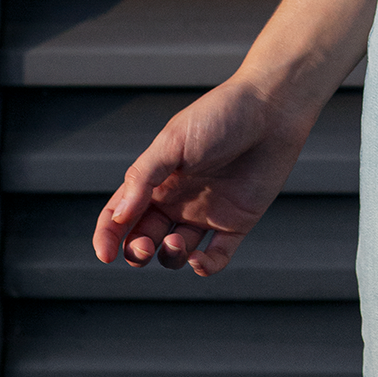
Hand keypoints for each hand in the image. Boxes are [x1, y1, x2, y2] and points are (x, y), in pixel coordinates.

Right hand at [92, 78, 316, 277]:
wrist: (273, 108)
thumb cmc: (221, 116)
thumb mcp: (173, 141)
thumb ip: (143, 178)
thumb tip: (117, 218)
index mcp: (157, 178)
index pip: (120, 214)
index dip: (107, 235)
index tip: (104, 254)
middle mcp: (178, 198)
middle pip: (144, 237)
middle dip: (137, 251)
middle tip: (144, 247)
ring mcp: (207, 212)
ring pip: (176, 252)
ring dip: (169, 257)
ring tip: (177, 242)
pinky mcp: (237, 222)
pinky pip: (216, 257)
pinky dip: (204, 268)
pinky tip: (199, 261)